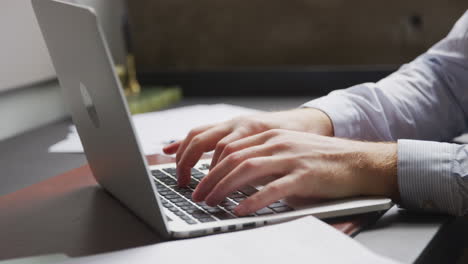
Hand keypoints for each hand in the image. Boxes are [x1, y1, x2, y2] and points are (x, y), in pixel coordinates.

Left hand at [190, 129, 397, 215]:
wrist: (358, 161)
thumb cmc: (321, 161)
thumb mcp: (288, 153)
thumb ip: (264, 160)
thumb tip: (237, 180)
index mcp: (271, 136)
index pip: (230, 148)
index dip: (210, 165)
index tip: (198, 181)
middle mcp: (277, 143)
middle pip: (233, 158)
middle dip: (210, 178)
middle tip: (197, 196)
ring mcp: (290, 157)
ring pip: (247, 170)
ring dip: (224, 188)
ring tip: (211, 203)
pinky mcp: (304, 175)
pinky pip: (273, 188)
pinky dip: (253, 200)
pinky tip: (240, 210)